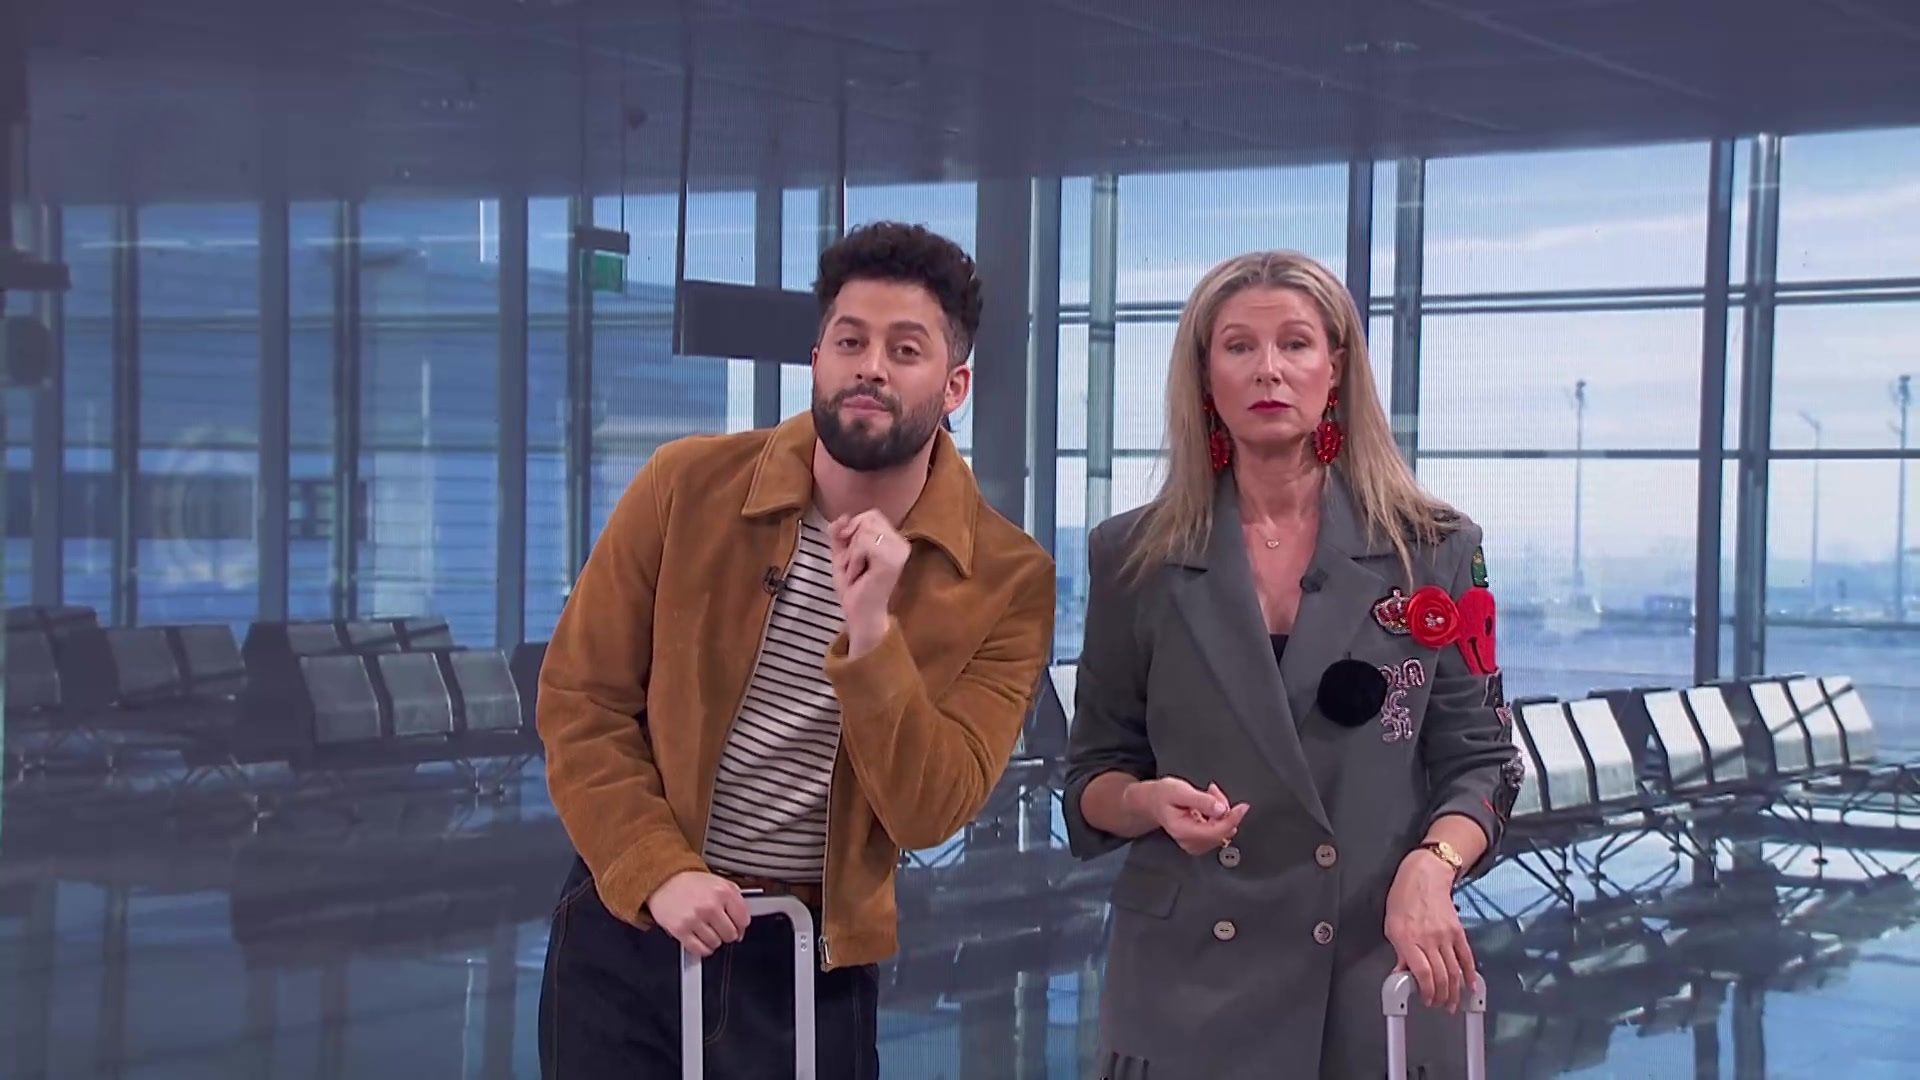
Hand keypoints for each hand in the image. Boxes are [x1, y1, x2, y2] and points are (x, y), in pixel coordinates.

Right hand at [645, 871, 749, 958]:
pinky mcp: (680, 929)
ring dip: (712, 940)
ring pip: (715, 944)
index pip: (743, 920)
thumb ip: (736, 902)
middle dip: (726, 933)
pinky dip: (702, 948)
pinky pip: (699, 950)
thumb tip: (742, 926)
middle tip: (718, 926)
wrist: (664, 880)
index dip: (740, 926)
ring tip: (705, 928)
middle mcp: (710, 905)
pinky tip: (700, 938)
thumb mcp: (720, 882)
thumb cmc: (691, 883)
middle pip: (730, 935)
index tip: (735, 926)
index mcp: (723, 892)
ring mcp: (695, 918)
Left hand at [828, 509, 910, 651]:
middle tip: (855, 565)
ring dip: (852, 554)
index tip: (851, 553)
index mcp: (894, 540)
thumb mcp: (842, 553)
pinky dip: (854, 559)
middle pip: (868, 519)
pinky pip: (863, 543)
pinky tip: (860, 574)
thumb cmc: (854, 587)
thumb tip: (844, 516)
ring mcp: (898, 551)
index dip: (854, 528)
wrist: (860, 613)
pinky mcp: (891, 560)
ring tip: (857, 571)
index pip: (871, 515)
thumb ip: (840, 532)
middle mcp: (901, 544)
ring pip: (864, 530)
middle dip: (852, 542)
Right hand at [1126, 777, 1249, 855]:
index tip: (1243, 807)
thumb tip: (1222, 810)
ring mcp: (1195, 844)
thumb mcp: (1180, 790)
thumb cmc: (1163, 795)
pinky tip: (1210, 805)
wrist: (1153, 801)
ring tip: (1208, 795)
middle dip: (1224, 809)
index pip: (1215, 831)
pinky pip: (1218, 831)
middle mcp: (1189, 842)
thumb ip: (1201, 800)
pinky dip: (1219, 816)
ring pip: (1222, 831)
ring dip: (1222, 811)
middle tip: (1213, 791)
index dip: (1232, 819)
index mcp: (1183, 831)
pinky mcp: (1200, 842)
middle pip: (1221, 831)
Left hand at [1385, 850, 1474, 1012]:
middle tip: (1438, 1005)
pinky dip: (1471, 974)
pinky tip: (1471, 986)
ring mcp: (1446, 936)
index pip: (1423, 973)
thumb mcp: (1391, 926)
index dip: (1426, 991)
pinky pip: (1467, 957)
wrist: (1425, 876)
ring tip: (1452, 1002)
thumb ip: (1399, 953)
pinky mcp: (1458, 932)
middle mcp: (1428, 939)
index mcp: (1408, 939)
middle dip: (1440, 996)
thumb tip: (1402, 974)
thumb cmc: (1404, 898)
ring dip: (1455, 991)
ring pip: (1455, 971)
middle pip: (1441, 976)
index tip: (1425, 999)